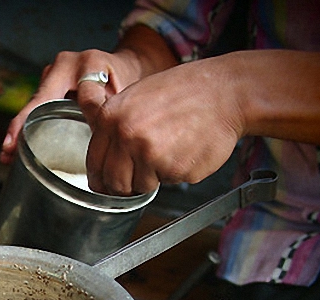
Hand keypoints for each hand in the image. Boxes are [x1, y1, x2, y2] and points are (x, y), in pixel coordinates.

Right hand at [0, 48, 142, 164]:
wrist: (129, 68)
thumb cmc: (128, 82)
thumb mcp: (123, 96)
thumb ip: (107, 114)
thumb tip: (97, 142)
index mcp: (82, 64)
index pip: (50, 96)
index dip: (29, 121)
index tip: (18, 142)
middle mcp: (62, 66)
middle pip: (36, 101)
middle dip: (19, 129)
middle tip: (7, 153)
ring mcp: (54, 75)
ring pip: (36, 106)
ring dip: (22, 130)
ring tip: (8, 155)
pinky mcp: (52, 87)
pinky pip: (39, 108)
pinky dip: (30, 127)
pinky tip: (18, 148)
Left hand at [87, 56, 244, 195]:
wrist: (226, 92)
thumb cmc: (184, 92)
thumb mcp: (136, 97)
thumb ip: (113, 126)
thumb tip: (98, 158)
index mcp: (111, 117)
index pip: (93, 164)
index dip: (101, 178)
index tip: (106, 184)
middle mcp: (126, 135)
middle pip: (114, 183)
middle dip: (125, 185)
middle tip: (141, 174)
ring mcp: (150, 154)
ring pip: (140, 187)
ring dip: (152, 178)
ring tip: (169, 152)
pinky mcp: (174, 169)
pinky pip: (167, 183)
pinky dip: (176, 174)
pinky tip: (185, 150)